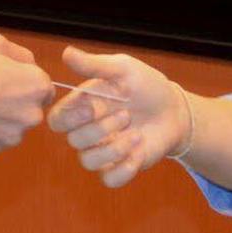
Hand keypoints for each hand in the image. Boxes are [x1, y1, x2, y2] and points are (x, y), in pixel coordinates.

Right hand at [0, 32, 51, 155]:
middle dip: (13, 101)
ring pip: (11, 126)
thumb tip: (29, 65)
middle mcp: (30, 115)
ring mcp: (10, 137)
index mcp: (35, 86)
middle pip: (29, 108)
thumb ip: (21, 55)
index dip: (23, 80)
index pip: (44, 86)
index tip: (3, 77)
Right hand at [46, 46, 186, 187]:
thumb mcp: (122, 69)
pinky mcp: (120, 167)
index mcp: (82, 107)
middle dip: (101, 129)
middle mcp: (88, 131)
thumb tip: (66, 53)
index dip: (69, 117)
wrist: (174, 110)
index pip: (57, 120)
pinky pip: (109, 179)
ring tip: (137, 134)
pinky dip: (124, 168)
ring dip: (114, 149)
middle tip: (127, 115)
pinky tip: (140, 151)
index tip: (92, 106)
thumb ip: (94, 65)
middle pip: (74, 141)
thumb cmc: (146, 86)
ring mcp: (103, 151)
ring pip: (88, 162)